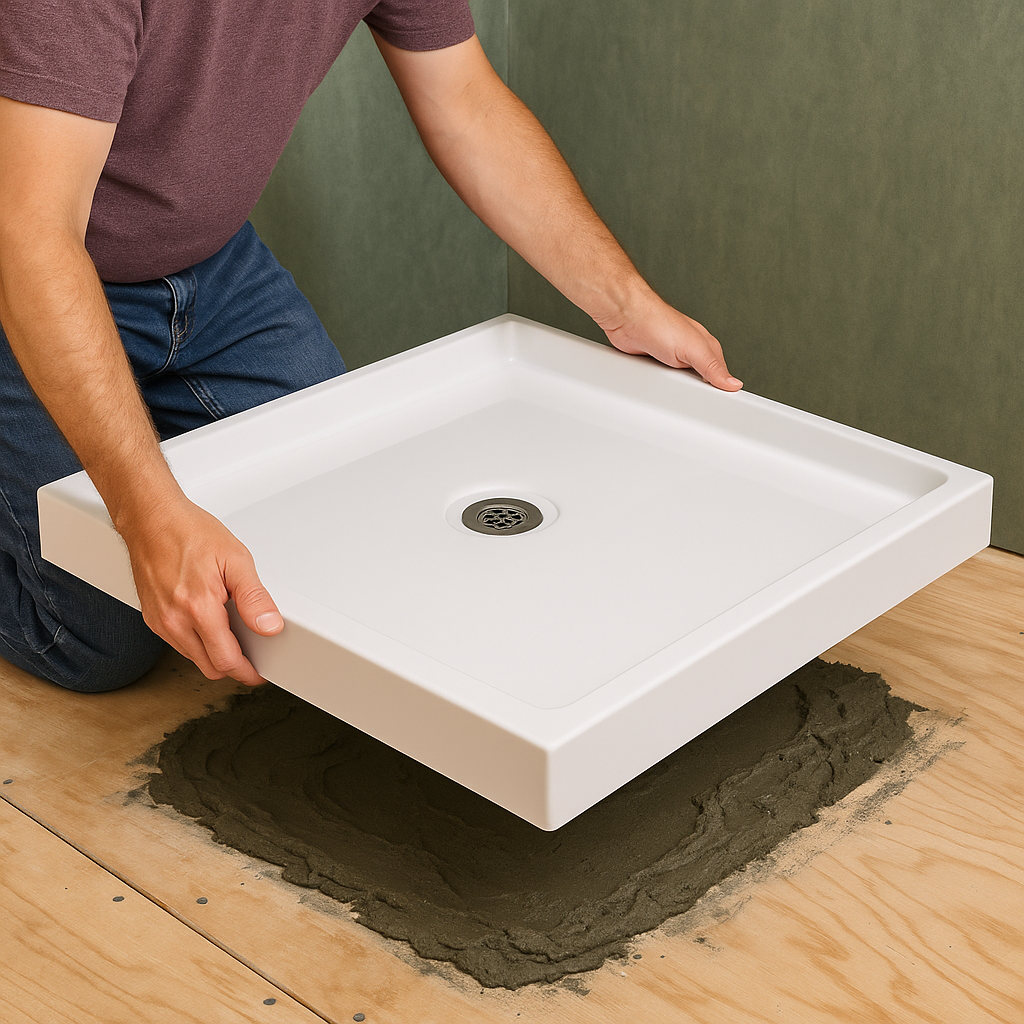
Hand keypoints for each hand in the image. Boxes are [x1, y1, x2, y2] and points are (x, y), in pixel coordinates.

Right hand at [119, 496, 282, 684]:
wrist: (151, 519)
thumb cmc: (190, 533)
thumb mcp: (235, 559)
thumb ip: (254, 597)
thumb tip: (269, 626)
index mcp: (198, 608)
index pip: (226, 660)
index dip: (247, 672)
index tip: (259, 672)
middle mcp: (174, 621)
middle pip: (209, 667)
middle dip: (233, 666)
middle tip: (252, 657)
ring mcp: (160, 622)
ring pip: (194, 658)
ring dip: (214, 655)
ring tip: (233, 634)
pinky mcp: (152, 618)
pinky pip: (179, 644)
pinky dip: (198, 642)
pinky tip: (209, 623)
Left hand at [599, 291, 742, 391]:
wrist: (625, 319)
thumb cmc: (657, 322)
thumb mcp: (693, 348)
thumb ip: (712, 367)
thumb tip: (733, 382)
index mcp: (706, 347)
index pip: (721, 375)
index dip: (721, 390)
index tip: (721, 405)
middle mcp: (690, 352)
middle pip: (699, 383)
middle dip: (696, 393)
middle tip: (692, 400)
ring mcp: (671, 359)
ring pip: (679, 385)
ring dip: (675, 389)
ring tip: (672, 389)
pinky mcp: (654, 364)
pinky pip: (661, 383)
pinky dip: (659, 386)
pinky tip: (657, 385)